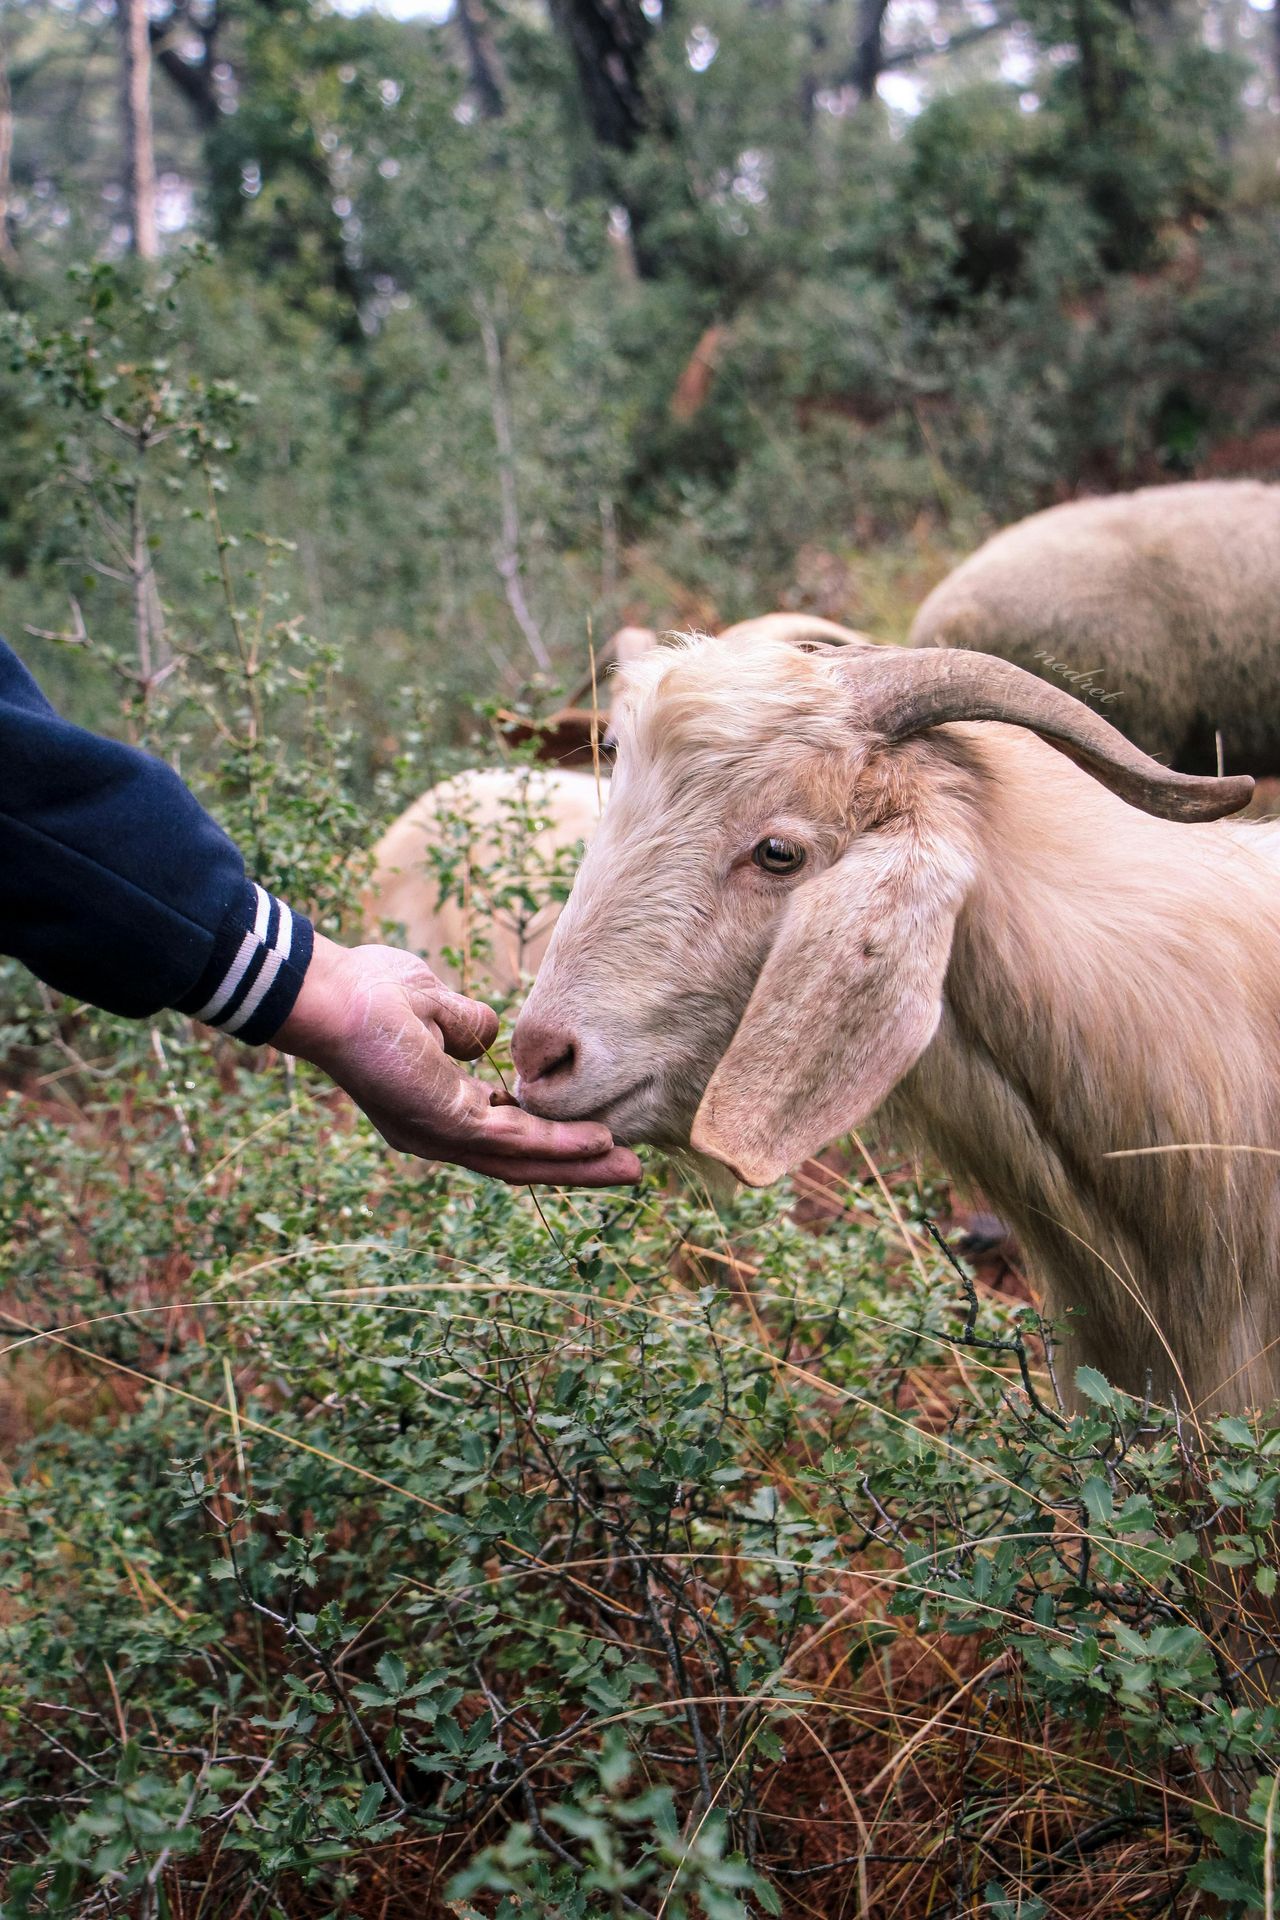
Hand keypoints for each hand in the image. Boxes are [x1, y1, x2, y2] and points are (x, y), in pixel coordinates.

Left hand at [271, 937, 641, 1185]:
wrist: (332, 994)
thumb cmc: (369, 994)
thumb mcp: (438, 1007)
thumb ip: (471, 1027)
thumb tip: (489, 1036)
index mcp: (436, 1106)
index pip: (504, 1131)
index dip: (550, 1135)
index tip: (594, 1130)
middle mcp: (440, 1131)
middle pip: (521, 1160)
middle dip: (577, 1167)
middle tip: (629, 1170)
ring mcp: (441, 1132)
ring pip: (524, 1158)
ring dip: (579, 1165)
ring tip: (629, 1169)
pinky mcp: (445, 1122)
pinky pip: (513, 1139)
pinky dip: (558, 1143)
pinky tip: (596, 1142)